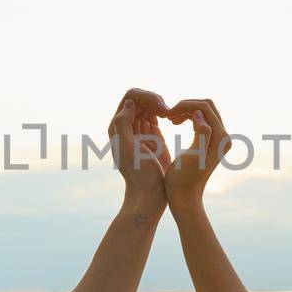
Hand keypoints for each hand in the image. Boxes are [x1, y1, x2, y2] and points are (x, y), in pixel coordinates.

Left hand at [108, 88, 171, 210]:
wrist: (149, 194)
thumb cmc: (139, 173)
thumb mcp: (127, 148)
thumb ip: (123, 124)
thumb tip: (130, 103)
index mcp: (118, 126)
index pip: (131, 97)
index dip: (147, 97)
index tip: (161, 108)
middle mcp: (127, 125)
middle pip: (141, 98)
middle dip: (156, 100)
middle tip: (169, 111)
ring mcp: (140, 130)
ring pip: (150, 105)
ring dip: (161, 105)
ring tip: (172, 115)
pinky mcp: (153, 135)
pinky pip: (157, 115)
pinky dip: (166, 112)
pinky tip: (173, 119)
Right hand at [163, 97, 228, 207]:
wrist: (185, 198)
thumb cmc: (183, 180)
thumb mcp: (192, 157)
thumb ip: (200, 134)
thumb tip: (200, 114)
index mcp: (220, 138)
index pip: (205, 107)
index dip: (185, 105)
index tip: (168, 114)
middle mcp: (224, 137)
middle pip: (207, 106)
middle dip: (186, 105)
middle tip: (169, 115)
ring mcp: (218, 139)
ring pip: (203, 111)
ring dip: (186, 110)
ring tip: (170, 119)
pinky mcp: (211, 142)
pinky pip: (201, 120)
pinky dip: (188, 117)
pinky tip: (175, 124)